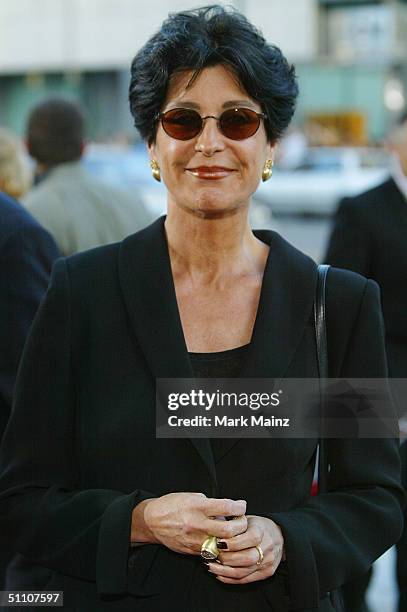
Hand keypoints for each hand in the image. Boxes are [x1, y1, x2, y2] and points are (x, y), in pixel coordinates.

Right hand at [131, 493, 246, 555]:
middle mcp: (197, 524)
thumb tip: (227, 509)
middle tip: (242, 520)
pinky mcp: (192, 551)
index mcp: (197, 507)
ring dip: (233, 540)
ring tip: (234, 533)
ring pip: (223, 545)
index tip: (242, 505)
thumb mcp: (191, 497)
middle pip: (229, 530)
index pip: (226, 507)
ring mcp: (195, 540)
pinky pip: (212, 552)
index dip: (239, 506)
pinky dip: (220, 548)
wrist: (152, 521)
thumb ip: (210, 503)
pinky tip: (221, 542)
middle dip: (241, 525)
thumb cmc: (171, 505)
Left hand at [206, 515, 284, 584]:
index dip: (232, 543)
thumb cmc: (258, 526)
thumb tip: (214, 529)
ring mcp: (267, 563)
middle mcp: (267, 548)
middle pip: (246, 558)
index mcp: (262, 531)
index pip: (249, 539)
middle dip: (226, 558)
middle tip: (212, 555)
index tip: (218, 542)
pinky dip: (229, 578)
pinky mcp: (265, 573)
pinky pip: (244, 580)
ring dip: (223, 571)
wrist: (279, 536)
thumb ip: (234, 525)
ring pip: (243, 572)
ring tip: (210, 565)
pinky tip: (219, 573)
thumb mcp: (248, 519)